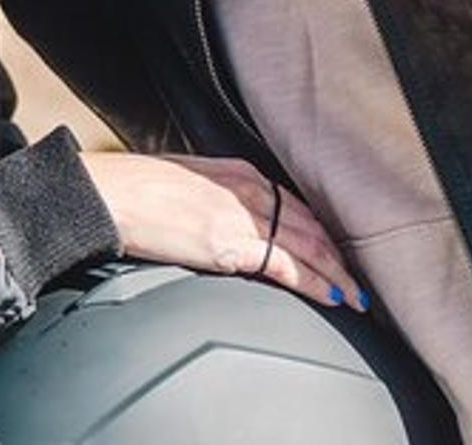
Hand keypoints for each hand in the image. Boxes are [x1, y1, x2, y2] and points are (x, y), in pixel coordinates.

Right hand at [82, 151, 369, 310]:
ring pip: (308, 246)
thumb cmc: (136, 191)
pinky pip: (286, 265)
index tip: (337, 253)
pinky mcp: (230, 242)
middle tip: (361, 282)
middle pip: (311, 226)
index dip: (323, 233)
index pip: (296, 206)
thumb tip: (226, 227)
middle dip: (339, 256)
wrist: (109, 193)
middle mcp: (249, 189)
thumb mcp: (189, 185)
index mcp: (240, 173)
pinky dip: (315, 283)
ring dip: (337, 274)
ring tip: (356, 297)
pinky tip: (331, 296)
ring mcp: (242, 215)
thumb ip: (218, 202)